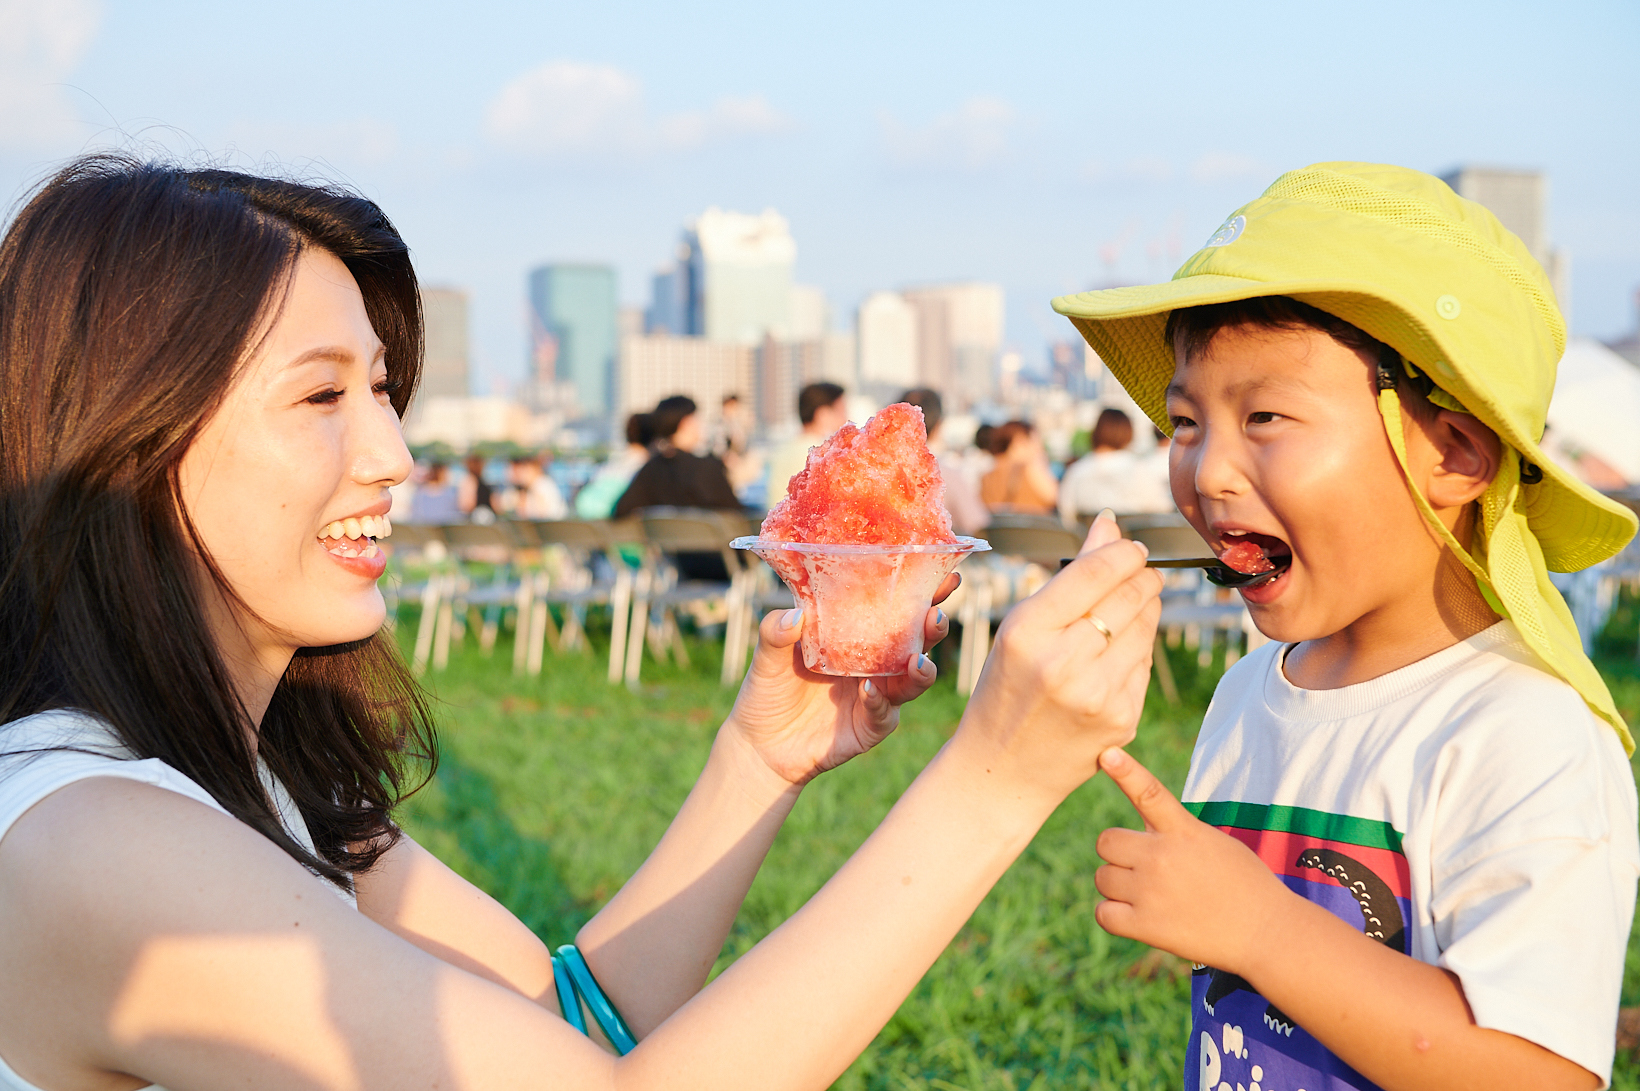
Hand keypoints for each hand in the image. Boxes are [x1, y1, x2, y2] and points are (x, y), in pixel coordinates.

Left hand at [723, 573, 958, 786]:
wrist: (759, 745)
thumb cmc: (767, 691)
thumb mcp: (766, 657)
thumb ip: (776, 632)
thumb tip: (795, 615)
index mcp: (858, 636)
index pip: (896, 609)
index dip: (923, 592)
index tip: (944, 574)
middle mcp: (875, 663)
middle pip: (917, 641)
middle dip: (933, 627)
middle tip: (935, 614)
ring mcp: (876, 695)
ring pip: (913, 680)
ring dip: (921, 668)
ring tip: (918, 659)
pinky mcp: (869, 727)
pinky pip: (884, 713)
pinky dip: (880, 701)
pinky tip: (870, 690)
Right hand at [954, 513, 1163, 802]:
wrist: (1003, 769)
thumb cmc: (1006, 687)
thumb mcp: (1020, 628)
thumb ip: (1070, 577)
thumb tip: (1109, 523)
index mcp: (1027, 631)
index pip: (1097, 571)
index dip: (1124, 552)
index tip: (1132, 547)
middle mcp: (1063, 662)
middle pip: (1131, 594)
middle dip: (1143, 576)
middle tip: (1140, 570)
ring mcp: (1097, 694)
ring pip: (1147, 626)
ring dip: (1146, 608)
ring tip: (1128, 607)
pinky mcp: (1122, 718)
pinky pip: (1145, 662)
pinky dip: (1138, 647)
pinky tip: (1116, 652)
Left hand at [1093, 747, 1290, 974]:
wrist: (1266, 933)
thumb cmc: (1242, 884)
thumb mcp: (1212, 842)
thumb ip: (1174, 831)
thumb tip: (1140, 824)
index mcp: (1184, 832)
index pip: (1149, 793)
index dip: (1126, 771)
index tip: (1107, 754)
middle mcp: (1162, 856)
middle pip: (1106, 841)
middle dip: (1120, 855)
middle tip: (1146, 869)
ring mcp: (1151, 891)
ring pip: (1102, 877)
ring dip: (1118, 886)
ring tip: (1151, 896)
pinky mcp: (1146, 926)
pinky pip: (1103, 914)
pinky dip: (1115, 916)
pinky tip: (1139, 917)